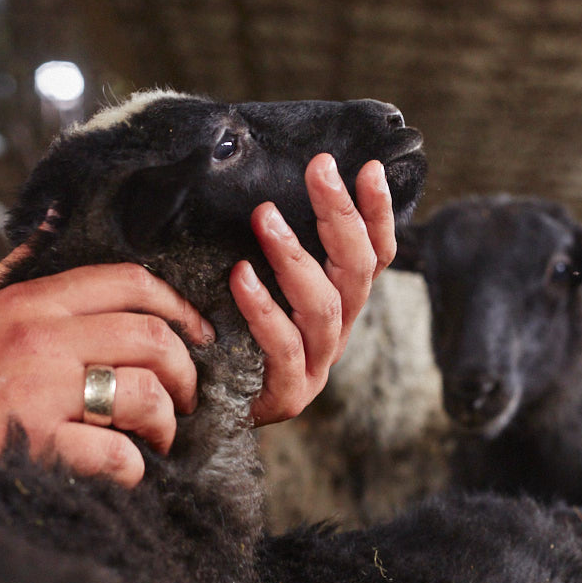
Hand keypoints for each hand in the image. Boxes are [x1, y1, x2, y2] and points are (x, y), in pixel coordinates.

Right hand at [0, 254, 212, 509]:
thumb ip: (11, 272)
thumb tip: (48, 233)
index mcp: (27, 303)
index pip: (128, 283)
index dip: (178, 305)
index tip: (195, 331)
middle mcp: (40, 341)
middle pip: (151, 337)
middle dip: (184, 368)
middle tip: (184, 393)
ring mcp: (39, 394)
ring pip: (143, 393)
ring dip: (165, 419)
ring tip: (158, 434)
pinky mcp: (36, 446)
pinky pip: (116, 455)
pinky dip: (134, 467)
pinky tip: (127, 469)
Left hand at [232, 153, 394, 425]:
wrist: (205, 415)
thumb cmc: (228, 339)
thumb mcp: (256, 287)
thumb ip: (270, 249)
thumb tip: (264, 186)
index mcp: (339, 305)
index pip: (374, 255)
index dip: (377, 214)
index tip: (370, 167)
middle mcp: (336, 332)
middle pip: (356, 270)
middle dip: (341, 215)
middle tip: (320, 169)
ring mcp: (316, 366)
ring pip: (324, 306)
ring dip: (296, 256)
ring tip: (266, 217)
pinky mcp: (287, 394)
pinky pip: (283, 347)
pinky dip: (263, 308)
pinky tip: (240, 275)